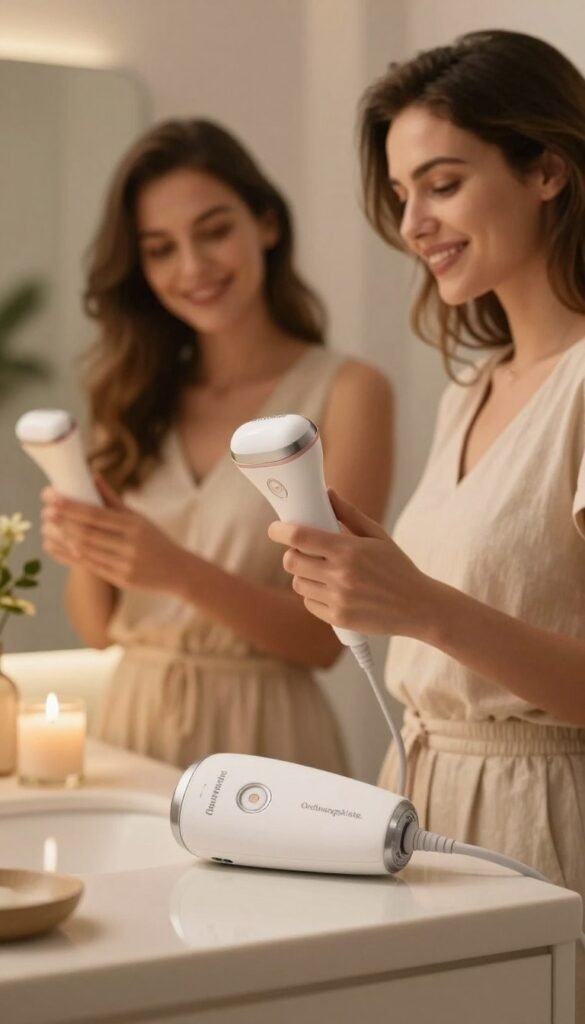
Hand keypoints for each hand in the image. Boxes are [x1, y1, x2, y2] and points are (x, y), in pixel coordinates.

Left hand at [41, 476, 184, 591]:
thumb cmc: (156, 540)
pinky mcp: (120, 579)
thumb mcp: (139, 518)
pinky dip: (68, 557)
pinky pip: (88, 567)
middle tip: (44, 513)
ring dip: (61, 540)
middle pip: (88, 533)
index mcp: (134, 525)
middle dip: (63, 522)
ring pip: (85, 551)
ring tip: (44, 530)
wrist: (179, 571)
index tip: (52, 498)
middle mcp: (130, 544)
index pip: (97, 515)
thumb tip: (92, 476)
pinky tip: (54, 548)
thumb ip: (113, 499)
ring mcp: (125, 564)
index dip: (71, 507)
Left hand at [267, 489, 434, 637]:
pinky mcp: (338, 619)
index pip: (301, 537)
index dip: (281, 531)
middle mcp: (341, 575)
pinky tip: (331, 590)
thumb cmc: (398, 568)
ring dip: (304, 575)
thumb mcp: (378, 535)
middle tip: (302, 551)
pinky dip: (314, 596)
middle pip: (292, 561)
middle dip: (292, 553)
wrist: (418, 606)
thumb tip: (328, 493)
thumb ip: (349, 514)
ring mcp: (338, 599)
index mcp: (349, 550)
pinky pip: (309, 603)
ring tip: (321, 572)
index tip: (275, 529)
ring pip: (298, 583)